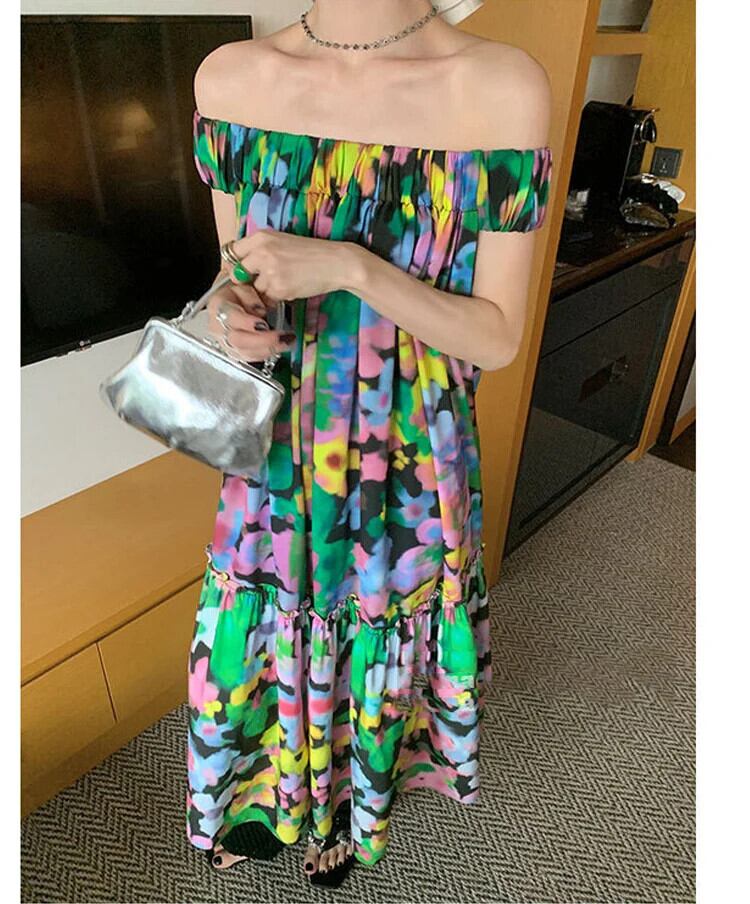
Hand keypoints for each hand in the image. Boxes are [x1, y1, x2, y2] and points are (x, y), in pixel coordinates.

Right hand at [206, 276, 295, 360]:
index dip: (247, 323)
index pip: (230, 318)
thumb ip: (250, 295)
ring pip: (246, 352)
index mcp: (217, 306)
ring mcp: (226, 342)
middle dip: (262, 340)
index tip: (263, 324)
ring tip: (286, 342)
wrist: (229, 298)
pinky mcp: (235, 351)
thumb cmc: (236, 289)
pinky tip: (280, 347)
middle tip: (281, 336)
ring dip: (268, 349)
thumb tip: (260, 310)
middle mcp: (219, 327)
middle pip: (238, 340)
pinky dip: (266, 353)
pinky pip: (251, 357)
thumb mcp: (242, 283)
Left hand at [228, 229, 358, 301]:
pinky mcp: (279, 287)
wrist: (337, 262)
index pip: (231, 252)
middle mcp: (261, 251)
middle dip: (247, 281)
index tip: (243, 271)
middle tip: (262, 282)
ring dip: (264, 291)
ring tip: (285, 282)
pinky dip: (277, 297)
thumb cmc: (312, 253)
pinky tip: (292, 287)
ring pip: (254, 288)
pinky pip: (268, 298)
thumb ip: (260, 250)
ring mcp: (269, 270)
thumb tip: (241, 268)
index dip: (235, 264)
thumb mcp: (282, 241)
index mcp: (261, 236)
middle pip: (238, 274)